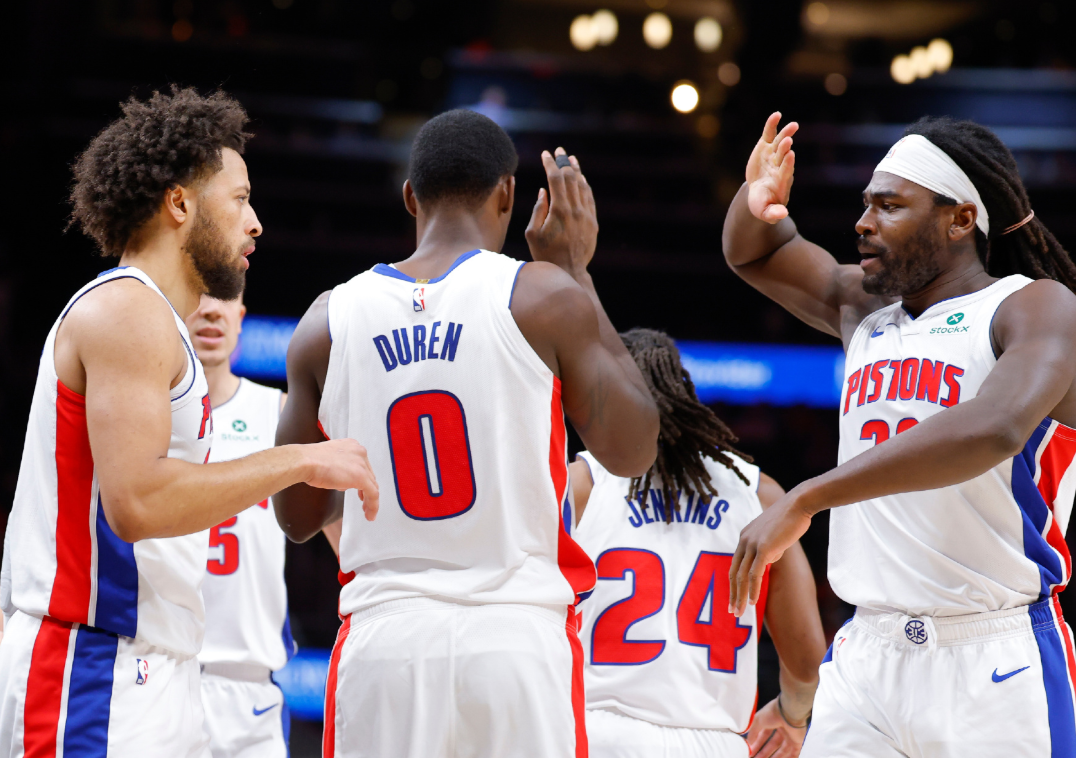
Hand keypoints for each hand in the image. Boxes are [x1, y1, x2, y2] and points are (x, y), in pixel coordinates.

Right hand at [303, 439, 379, 520]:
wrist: (305, 462)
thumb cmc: (309, 461)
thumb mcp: (328, 461)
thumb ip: (338, 467)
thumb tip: (341, 480)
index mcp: (352, 446)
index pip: (362, 465)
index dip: (363, 479)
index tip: (360, 490)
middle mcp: (359, 452)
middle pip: (369, 475)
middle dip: (367, 490)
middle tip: (364, 501)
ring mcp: (361, 464)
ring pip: (372, 485)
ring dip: (370, 500)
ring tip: (367, 511)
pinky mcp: (361, 477)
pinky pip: (372, 494)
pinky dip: (373, 506)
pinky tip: (369, 514)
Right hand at [525, 147, 598, 277]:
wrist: (569, 271)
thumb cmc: (546, 254)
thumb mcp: (533, 233)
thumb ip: (538, 210)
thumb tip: (544, 192)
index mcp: (559, 210)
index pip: (555, 179)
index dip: (550, 163)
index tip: (545, 154)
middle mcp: (575, 209)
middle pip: (571, 178)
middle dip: (563, 162)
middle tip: (559, 150)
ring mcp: (586, 215)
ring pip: (582, 186)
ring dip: (576, 170)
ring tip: (571, 159)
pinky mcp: (593, 222)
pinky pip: (589, 198)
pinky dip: (584, 185)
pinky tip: (581, 179)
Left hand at [729, 489, 810, 616]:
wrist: (798, 504)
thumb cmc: (790, 519)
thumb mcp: (774, 536)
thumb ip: (768, 549)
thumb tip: (766, 561)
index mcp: (744, 537)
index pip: (735, 565)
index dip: (733, 584)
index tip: (734, 598)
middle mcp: (744, 541)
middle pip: (733, 573)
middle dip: (732, 594)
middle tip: (732, 611)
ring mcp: (753, 545)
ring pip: (741, 576)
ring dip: (740, 597)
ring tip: (740, 612)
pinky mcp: (764, 549)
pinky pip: (755, 574)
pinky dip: (753, 590)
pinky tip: (753, 602)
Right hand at [746, 112, 798, 223]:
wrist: (760, 194)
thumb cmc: (764, 204)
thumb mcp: (766, 212)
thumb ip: (774, 213)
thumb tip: (782, 215)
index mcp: (780, 181)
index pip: (786, 172)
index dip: (788, 164)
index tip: (790, 156)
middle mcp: (779, 166)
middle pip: (784, 156)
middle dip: (785, 150)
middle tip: (788, 142)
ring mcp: (773, 156)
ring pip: (780, 144)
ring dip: (785, 135)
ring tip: (793, 126)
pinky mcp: (765, 148)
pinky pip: (769, 135)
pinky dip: (772, 125)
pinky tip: (776, 115)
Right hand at [746, 697, 807, 757]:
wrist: (789, 711)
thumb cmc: (773, 712)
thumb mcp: (757, 721)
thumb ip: (753, 732)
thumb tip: (748, 742)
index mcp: (770, 722)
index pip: (763, 736)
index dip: (756, 744)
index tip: (751, 752)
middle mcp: (780, 729)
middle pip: (772, 744)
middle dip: (764, 753)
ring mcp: (790, 735)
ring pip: (782, 750)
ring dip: (775, 757)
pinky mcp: (798, 741)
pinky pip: (794, 752)